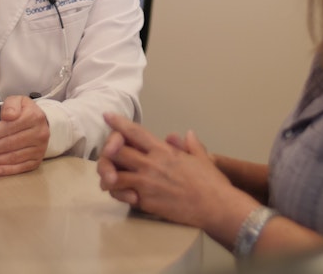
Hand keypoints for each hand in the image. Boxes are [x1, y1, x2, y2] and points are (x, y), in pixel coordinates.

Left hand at [0, 96, 49, 175]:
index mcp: (34, 117)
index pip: (9, 127)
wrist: (40, 124)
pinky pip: (21, 167)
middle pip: (9, 144)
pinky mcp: (37, 161)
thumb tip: (8, 115)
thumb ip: (11, 105)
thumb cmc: (23, 112)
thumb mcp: (18, 101)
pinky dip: (8, 170)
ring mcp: (39, 149)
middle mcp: (39, 134)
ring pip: (13, 157)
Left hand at [97, 113, 236, 229]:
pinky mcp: (146, 202)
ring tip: (108, 178)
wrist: (215, 207)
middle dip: (108, 151)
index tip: (108, 116)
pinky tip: (121, 193)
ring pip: (114, 175)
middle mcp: (151, 164)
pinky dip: (117, 193)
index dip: (119, 123)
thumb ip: (192, 145)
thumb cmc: (211, 182)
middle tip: (107, 154)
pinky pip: (122, 195)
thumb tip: (188, 134)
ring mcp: (146, 183)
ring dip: (108, 176)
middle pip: (117, 151)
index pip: (135, 132)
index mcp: (163, 150)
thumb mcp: (202, 158)